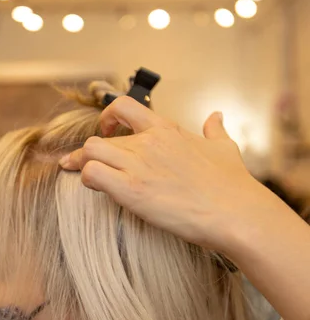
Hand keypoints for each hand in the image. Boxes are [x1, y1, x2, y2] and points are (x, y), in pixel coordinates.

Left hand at [60, 96, 259, 251]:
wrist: (236, 212)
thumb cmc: (232, 184)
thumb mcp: (225, 147)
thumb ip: (215, 129)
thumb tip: (217, 115)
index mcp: (166, 130)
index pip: (124, 106)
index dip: (108, 116)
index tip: (106, 129)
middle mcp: (148, 142)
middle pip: (99, 138)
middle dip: (89, 153)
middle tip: (84, 165)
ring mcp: (138, 165)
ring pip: (89, 151)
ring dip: (84, 164)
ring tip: (87, 177)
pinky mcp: (132, 190)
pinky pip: (92, 174)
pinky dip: (88, 180)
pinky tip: (98, 189)